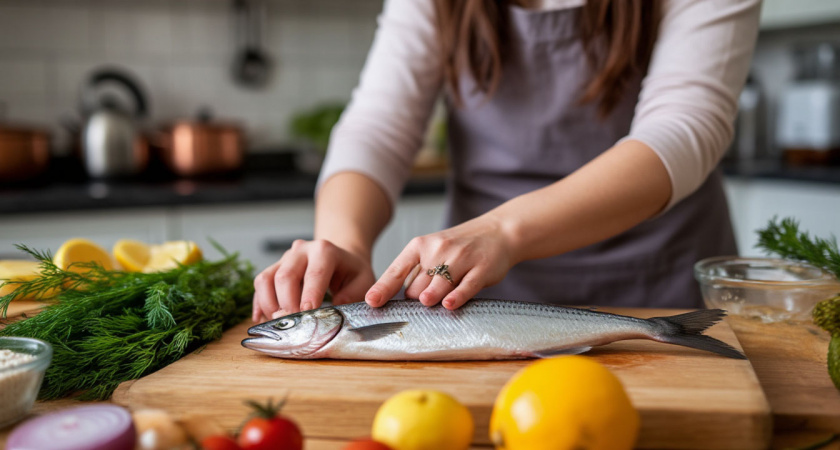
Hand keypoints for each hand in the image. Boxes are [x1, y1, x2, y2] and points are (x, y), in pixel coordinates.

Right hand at [252, 239, 375, 321]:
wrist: (340, 258)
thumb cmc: (352, 272)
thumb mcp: (363, 281)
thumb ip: (352, 295)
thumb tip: (332, 312)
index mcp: (325, 250)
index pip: (314, 273)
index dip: (309, 294)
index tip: (307, 313)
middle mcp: (301, 250)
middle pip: (285, 276)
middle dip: (287, 303)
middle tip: (293, 325)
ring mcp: (284, 258)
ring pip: (266, 279)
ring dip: (269, 304)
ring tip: (279, 324)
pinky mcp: (274, 268)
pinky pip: (260, 284)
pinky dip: (260, 303)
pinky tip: (263, 319)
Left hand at [365, 214, 515, 309]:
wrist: (498, 232)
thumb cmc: (460, 247)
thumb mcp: (432, 250)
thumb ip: (414, 272)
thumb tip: (392, 298)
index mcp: (420, 246)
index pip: (396, 271)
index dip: (383, 288)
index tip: (372, 302)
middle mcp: (438, 250)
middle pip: (416, 288)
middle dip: (417, 299)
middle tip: (428, 297)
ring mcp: (460, 259)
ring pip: (437, 289)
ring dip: (431, 298)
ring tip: (430, 301)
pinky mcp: (481, 269)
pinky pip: (465, 288)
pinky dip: (456, 297)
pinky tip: (449, 304)